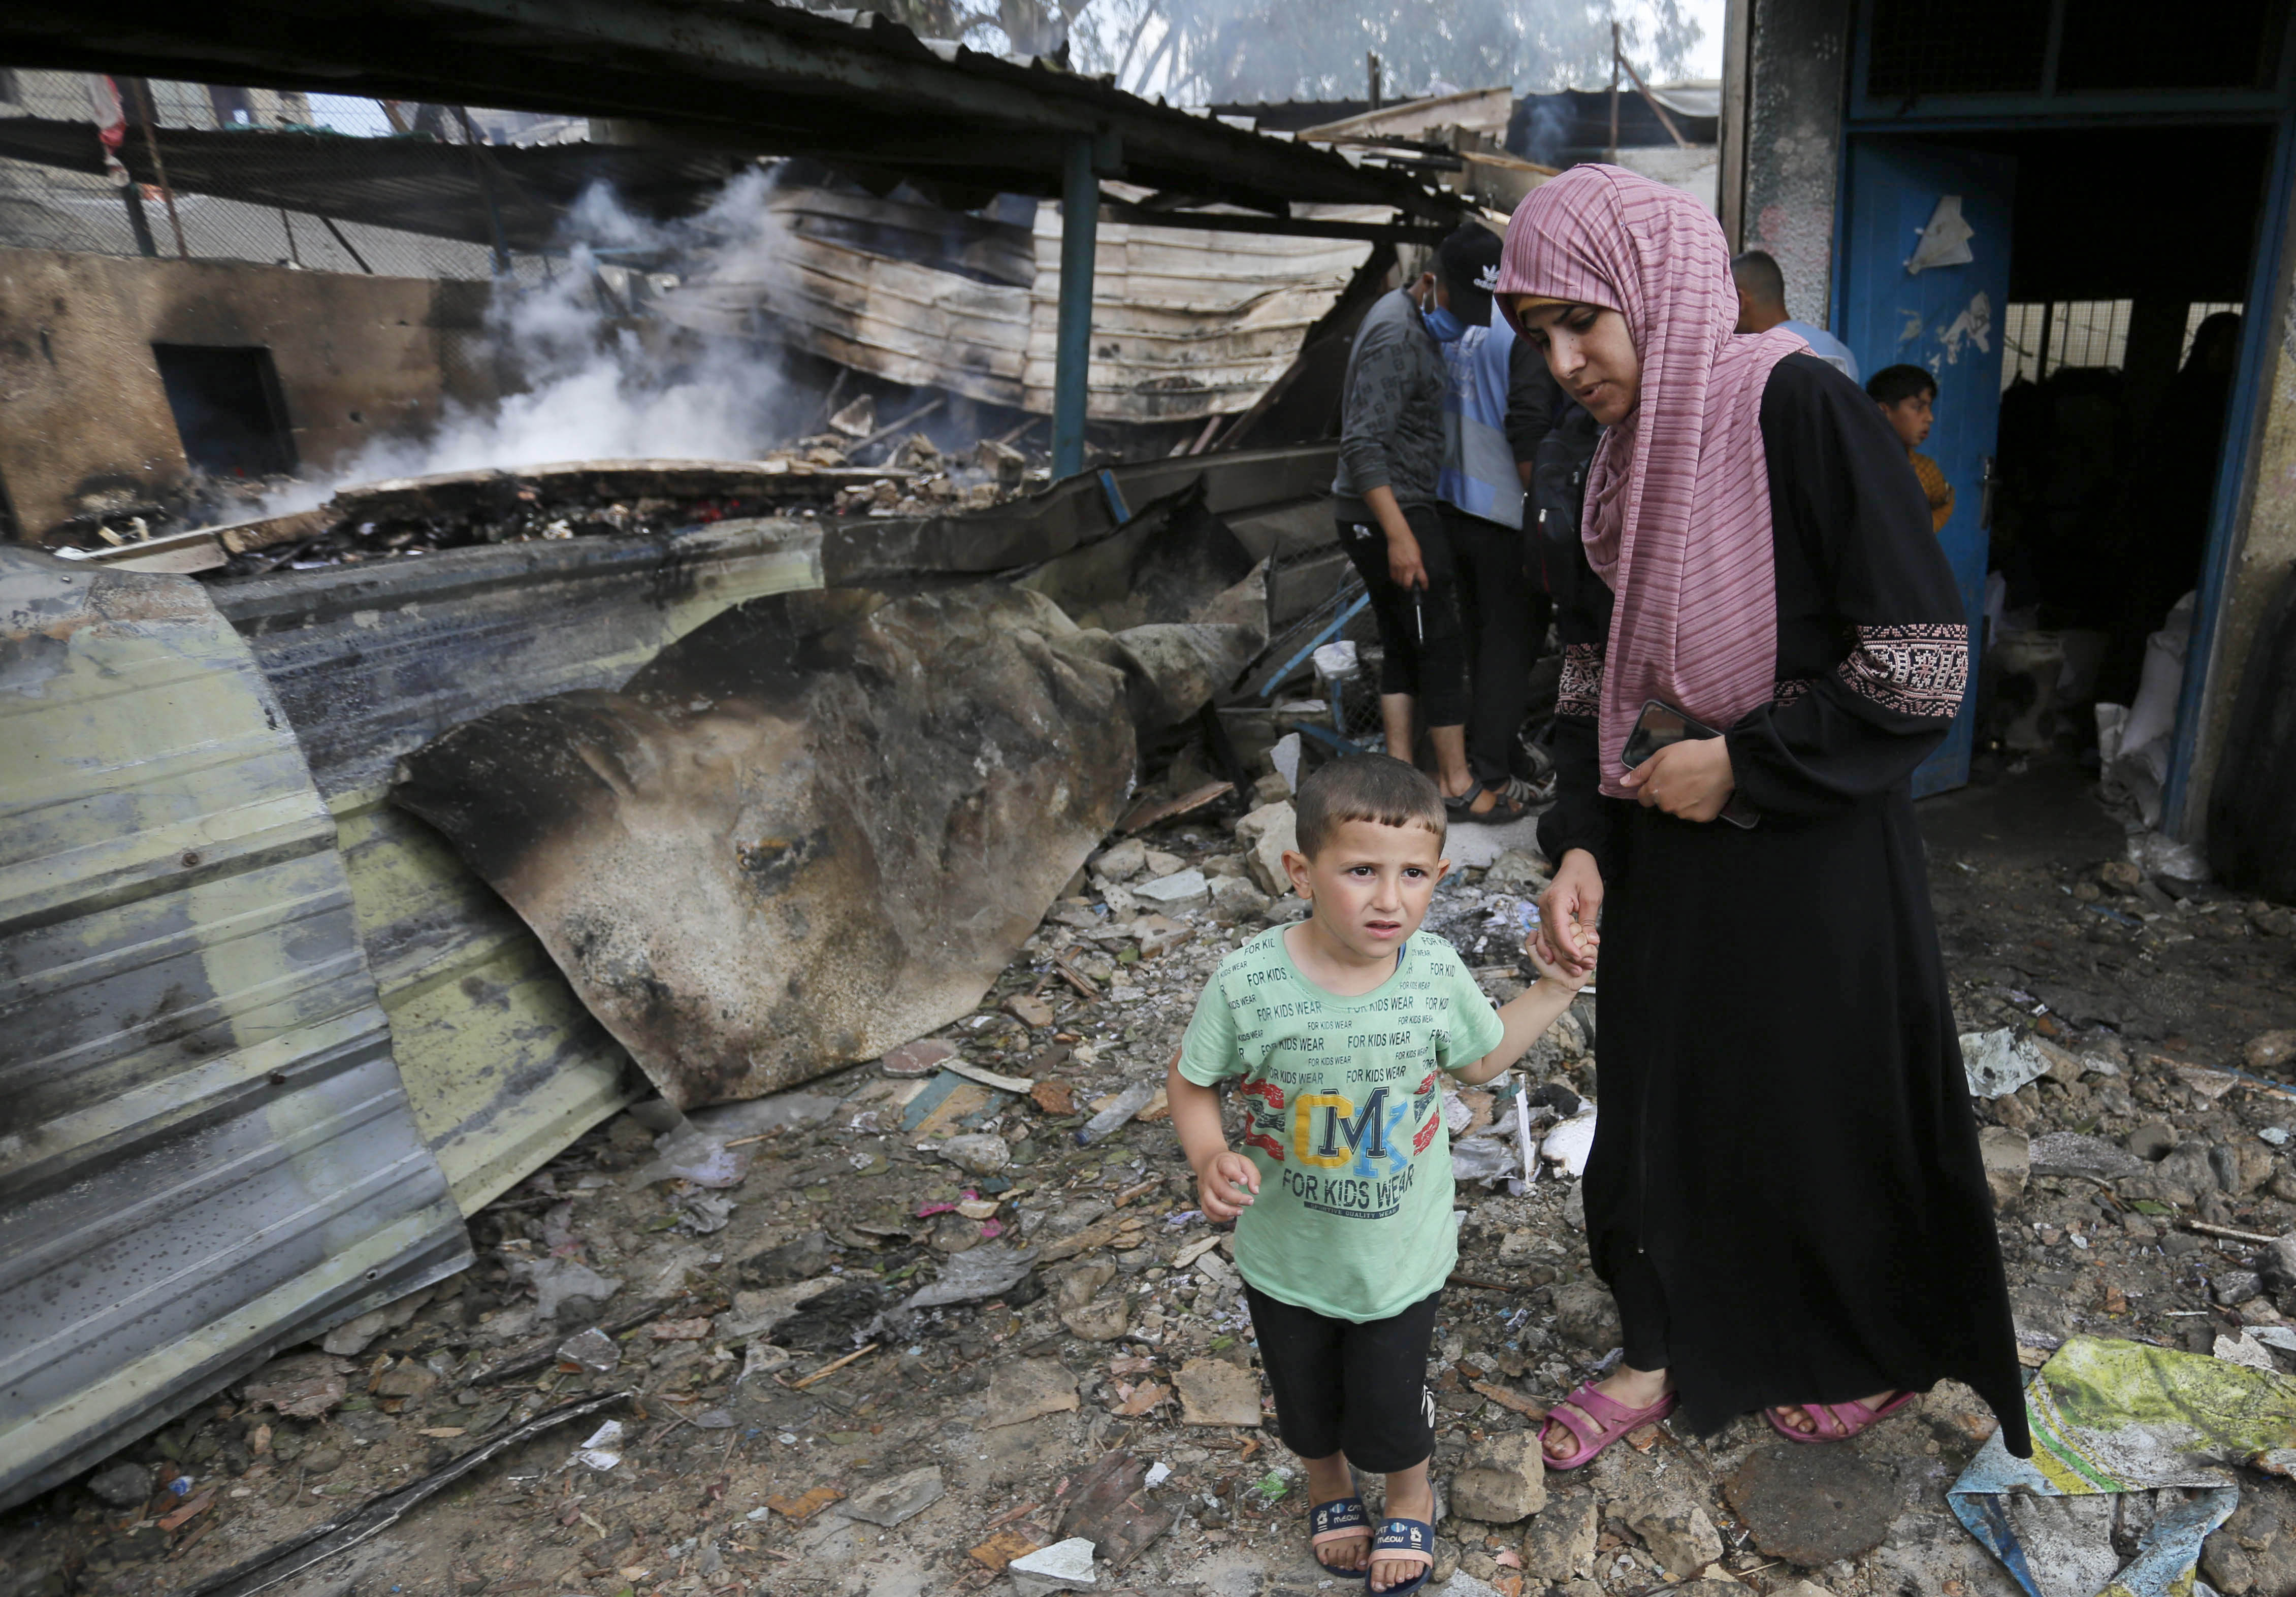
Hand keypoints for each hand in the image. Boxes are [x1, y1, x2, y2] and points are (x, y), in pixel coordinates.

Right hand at [1195, 1150, 1260, 1221]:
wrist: (1206, 1161)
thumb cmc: (1228, 1163)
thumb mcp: (1243, 1162)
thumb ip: (1252, 1174)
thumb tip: (1255, 1191)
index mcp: (1221, 1162)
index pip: (1226, 1167)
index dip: (1235, 1174)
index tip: (1244, 1181)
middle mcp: (1210, 1175)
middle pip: (1220, 1189)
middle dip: (1237, 1198)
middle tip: (1250, 1201)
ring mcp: (1205, 1188)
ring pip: (1211, 1203)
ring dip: (1227, 1211)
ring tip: (1240, 1211)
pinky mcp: (1202, 1198)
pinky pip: (1207, 1211)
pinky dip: (1219, 1217)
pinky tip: (1231, 1216)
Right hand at [1386, 533, 1427, 591]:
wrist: (1399, 538)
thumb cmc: (1410, 544)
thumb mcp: (1418, 554)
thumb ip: (1418, 564)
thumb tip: (1417, 573)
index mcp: (1417, 564)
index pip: (1422, 579)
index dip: (1424, 586)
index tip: (1424, 588)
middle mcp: (1408, 568)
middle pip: (1407, 584)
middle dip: (1409, 588)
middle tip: (1409, 587)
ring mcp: (1399, 567)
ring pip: (1399, 582)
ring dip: (1401, 583)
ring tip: (1403, 582)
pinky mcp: (1392, 566)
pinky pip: (1393, 577)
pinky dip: (1395, 579)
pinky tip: (1397, 577)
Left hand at [1525, 923, 1596, 988]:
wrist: (1558, 984)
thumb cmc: (1548, 968)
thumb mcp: (1535, 955)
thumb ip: (1530, 942)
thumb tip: (1533, 931)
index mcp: (1559, 932)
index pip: (1562, 923)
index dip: (1556, 937)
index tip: (1551, 949)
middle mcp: (1572, 935)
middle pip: (1574, 929)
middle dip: (1566, 946)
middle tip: (1563, 956)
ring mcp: (1582, 943)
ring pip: (1583, 937)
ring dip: (1575, 953)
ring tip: (1571, 961)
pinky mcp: (1591, 952)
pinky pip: (1591, 948)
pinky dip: (1584, 958)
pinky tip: (1579, 964)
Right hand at [1535, 848, 1601, 977]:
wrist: (1575, 862)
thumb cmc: (1585, 876)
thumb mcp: (1592, 896)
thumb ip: (1589, 919)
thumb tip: (1591, 941)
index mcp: (1555, 900)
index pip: (1559, 928)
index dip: (1568, 946)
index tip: (1579, 958)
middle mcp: (1544, 907)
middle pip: (1552, 937)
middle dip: (1566, 956)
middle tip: (1581, 970)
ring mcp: (1542, 911)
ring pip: (1547, 939)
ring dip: (1559, 956)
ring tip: (1574, 970)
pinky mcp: (1545, 915)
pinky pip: (1546, 935)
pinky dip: (1550, 948)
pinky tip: (1554, 961)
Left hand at [1621, 737, 1735, 820]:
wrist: (1724, 761)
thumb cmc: (1691, 754)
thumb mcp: (1662, 755)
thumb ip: (1641, 771)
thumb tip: (1623, 783)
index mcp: (1655, 791)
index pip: (1643, 798)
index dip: (1652, 788)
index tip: (1664, 779)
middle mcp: (1667, 806)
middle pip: (1662, 803)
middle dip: (1668, 793)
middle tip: (1683, 777)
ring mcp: (1685, 814)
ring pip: (1679, 809)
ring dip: (1683, 800)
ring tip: (1696, 783)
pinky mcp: (1702, 817)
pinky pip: (1695, 813)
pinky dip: (1699, 805)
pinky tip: (1706, 791)